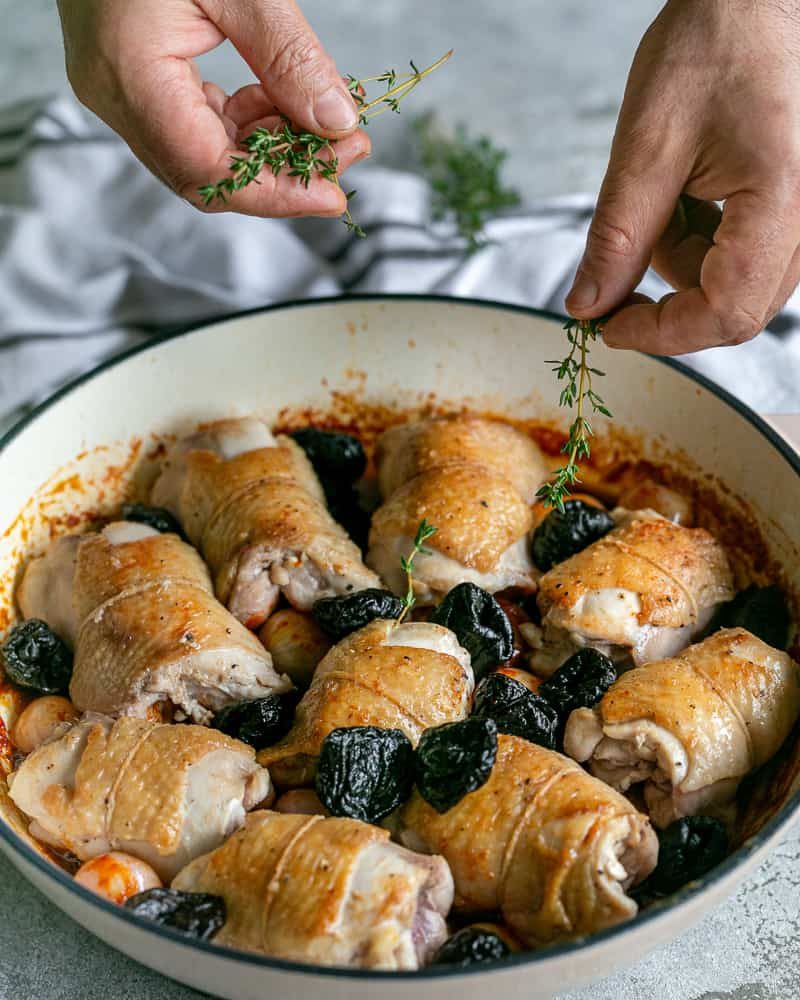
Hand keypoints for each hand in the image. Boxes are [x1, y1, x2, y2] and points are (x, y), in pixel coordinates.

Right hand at [56, 0, 369, 217]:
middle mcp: (117, 98)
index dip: (277, 194)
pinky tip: (284, 102)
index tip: (334, 195)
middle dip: (283, 175)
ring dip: (270, 149)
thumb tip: (336, 121)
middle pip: (207, 176)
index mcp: (130, 76)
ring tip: (326, 125)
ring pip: (205, 156)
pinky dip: (246, 123)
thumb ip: (288, 57)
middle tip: (346, 153)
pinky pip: (196, 125)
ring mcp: (121, 90)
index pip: (208, 172)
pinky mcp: (134, 78)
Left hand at [566, 0, 799, 353]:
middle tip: (617, 275)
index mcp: (783, 202)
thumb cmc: (713, 45)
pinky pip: (743, 253)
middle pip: (736, 308)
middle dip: (669, 301)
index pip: (726, 312)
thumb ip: (616, 239)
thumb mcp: (646, 147)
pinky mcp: (792, 205)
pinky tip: (686, 192)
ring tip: (663, 195)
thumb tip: (589, 306)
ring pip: (735, 283)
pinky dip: (700, 240)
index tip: (607, 329)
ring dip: (682, 262)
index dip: (661, 334)